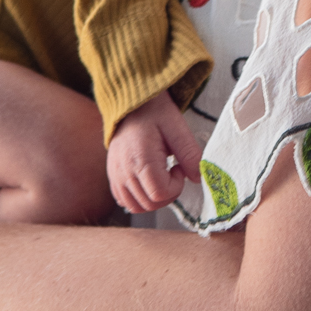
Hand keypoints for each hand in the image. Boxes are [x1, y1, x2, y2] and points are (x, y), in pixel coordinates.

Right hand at [107, 88, 202, 213]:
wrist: (131, 103)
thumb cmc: (155, 112)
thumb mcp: (177, 127)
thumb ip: (189, 154)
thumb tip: (199, 178)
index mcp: (141, 160)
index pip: (160, 193)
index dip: (176, 186)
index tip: (178, 167)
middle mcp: (125, 172)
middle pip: (150, 204)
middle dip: (168, 194)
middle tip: (173, 172)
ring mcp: (116, 175)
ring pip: (136, 207)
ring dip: (154, 200)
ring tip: (161, 177)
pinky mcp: (112, 176)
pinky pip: (124, 201)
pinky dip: (138, 199)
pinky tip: (148, 182)